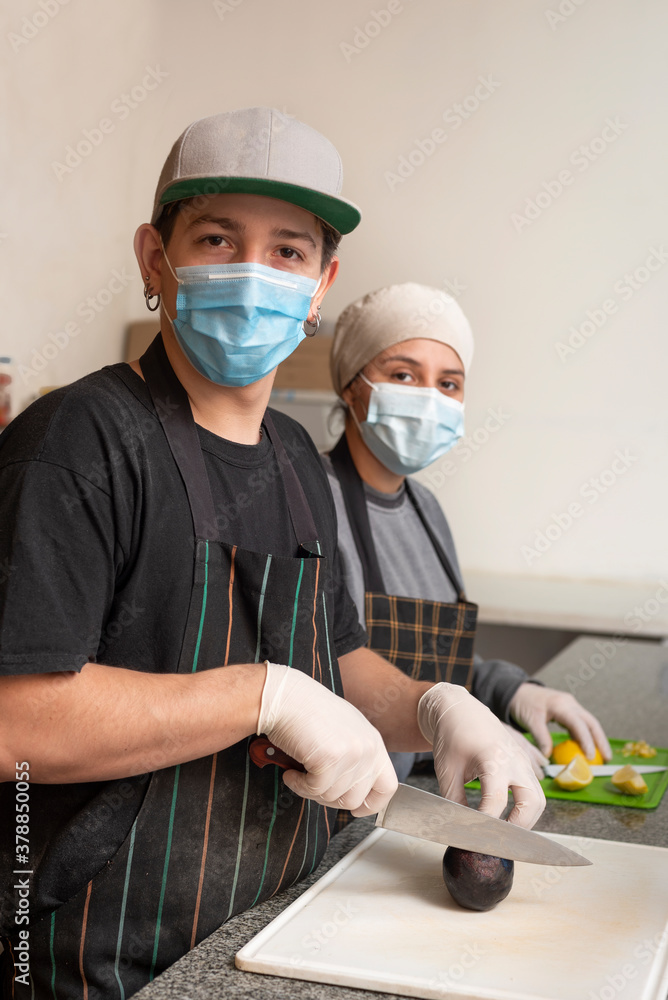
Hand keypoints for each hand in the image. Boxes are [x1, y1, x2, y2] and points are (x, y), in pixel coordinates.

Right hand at [257, 661, 397, 815]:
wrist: (285, 696)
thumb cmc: (307, 711)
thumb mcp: (344, 731)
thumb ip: (355, 758)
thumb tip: (351, 791)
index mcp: (374, 742)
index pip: (388, 787)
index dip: (372, 804)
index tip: (355, 808)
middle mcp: (368, 748)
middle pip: (356, 798)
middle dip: (329, 798)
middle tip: (312, 784)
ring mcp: (352, 753)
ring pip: (333, 797)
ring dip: (311, 790)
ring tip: (300, 771)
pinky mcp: (331, 758)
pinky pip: (314, 790)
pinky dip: (298, 785)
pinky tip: (291, 772)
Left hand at [417, 683, 544, 828]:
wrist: (460, 709)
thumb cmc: (452, 736)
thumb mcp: (447, 770)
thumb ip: (454, 801)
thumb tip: (460, 829)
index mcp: (493, 758)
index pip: (496, 800)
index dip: (485, 823)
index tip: (473, 836)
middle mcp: (515, 760)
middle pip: (531, 802)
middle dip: (518, 826)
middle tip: (498, 840)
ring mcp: (522, 761)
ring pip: (539, 799)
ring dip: (526, 819)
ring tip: (503, 831)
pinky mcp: (524, 763)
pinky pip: (535, 790)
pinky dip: (526, 807)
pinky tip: (508, 816)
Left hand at [508, 683, 611, 760]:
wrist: (518, 690)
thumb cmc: (523, 704)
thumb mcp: (530, 721)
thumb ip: (541, 738)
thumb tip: (548, 757)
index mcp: (561, 705)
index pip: (579, 724)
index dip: (587, 741)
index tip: (591, 757)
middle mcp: (570, 703)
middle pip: (591, 722)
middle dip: (601, 740)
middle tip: (607, 759)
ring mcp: (570, 705)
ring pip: (589, 722)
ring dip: (596, 738)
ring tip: (603, 757)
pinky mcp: (568, 709)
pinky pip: (581, 723)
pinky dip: (586, 735)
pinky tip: (587, 748)